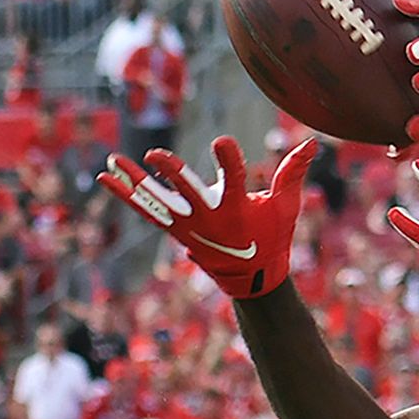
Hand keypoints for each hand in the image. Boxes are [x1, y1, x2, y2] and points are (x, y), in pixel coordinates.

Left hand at [99, 135, 316, 300]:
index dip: (229, 161)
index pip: (235, 180)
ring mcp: (188, 224)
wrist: (251, 277)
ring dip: (133, 181)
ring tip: (112, 161)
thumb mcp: (286, 206)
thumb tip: (313, 141)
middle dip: (171, 173)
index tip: (221, 142)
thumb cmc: (271, 236)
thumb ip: (293, 172)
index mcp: (238, 209)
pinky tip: (105, 177)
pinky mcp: (175, 228)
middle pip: (186, 192)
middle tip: (154, 154)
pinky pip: (146, 209)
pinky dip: (126, 194)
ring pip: (157, 200)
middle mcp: (209, 217)